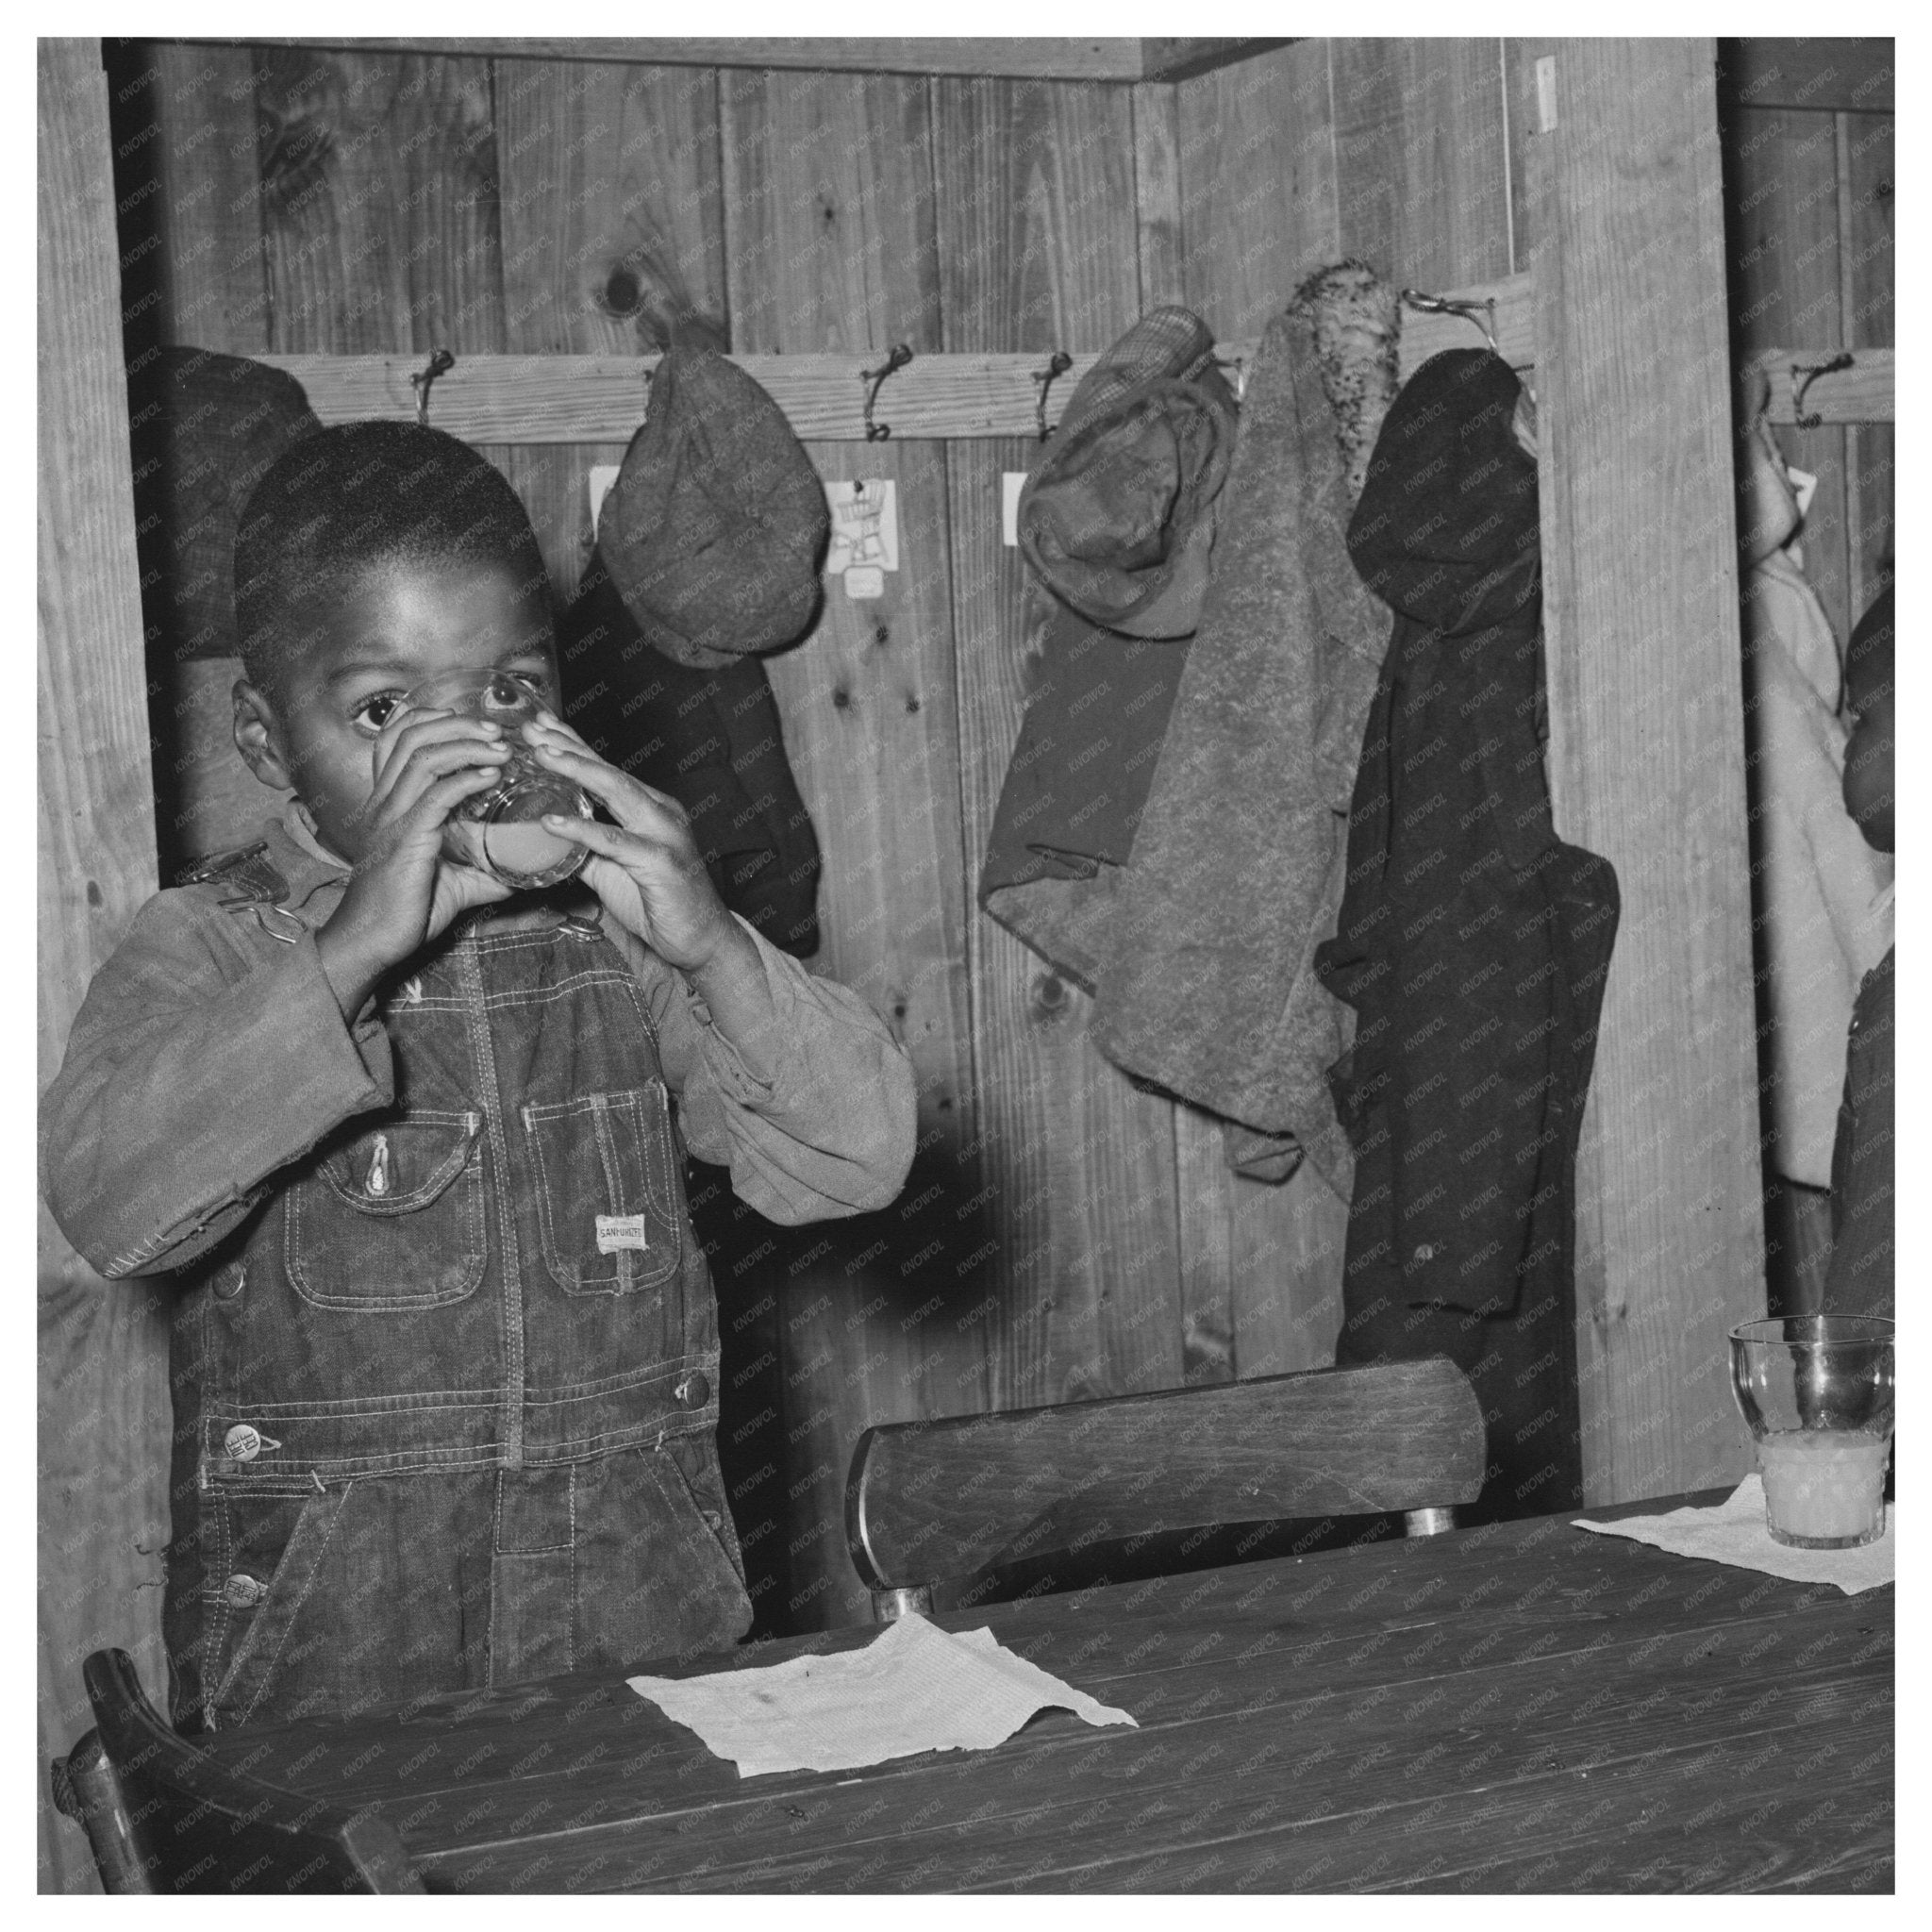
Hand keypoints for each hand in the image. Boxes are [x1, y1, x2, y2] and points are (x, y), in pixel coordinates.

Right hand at [314, 706, 515, 1015]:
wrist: (373, 941)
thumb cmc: (405, 911)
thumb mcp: (450, 881)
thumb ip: (482, 870)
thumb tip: (520, 872)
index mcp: (388, 803)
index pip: (396, 740)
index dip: (431, 719)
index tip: (471, 724)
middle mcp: (384, 803)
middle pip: (411, 737)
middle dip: (457, 724)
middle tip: (497, 731)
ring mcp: (391, 819)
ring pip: (423, 758)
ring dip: (467, 745)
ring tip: (501, 748)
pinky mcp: (405, 840)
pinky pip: (435, 797)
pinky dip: (466, 780)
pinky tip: (492, 777)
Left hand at [520, 713, 741, 974]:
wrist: (700, 940)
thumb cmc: (660, 904)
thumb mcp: (613, 871)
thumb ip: (584, 851)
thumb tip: (546, 841)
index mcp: (651, 809)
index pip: (608, 770)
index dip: (574, 746)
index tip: (540, 728)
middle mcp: (661, 812)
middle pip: (610, 771)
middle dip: (570, 747)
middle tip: (533, 730)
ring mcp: (664, 834)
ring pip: (617, 792)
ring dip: (576, 771)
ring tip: (541, 757)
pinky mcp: (660, 861)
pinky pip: (614, 840)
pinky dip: (582, 829)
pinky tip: (553, 822)